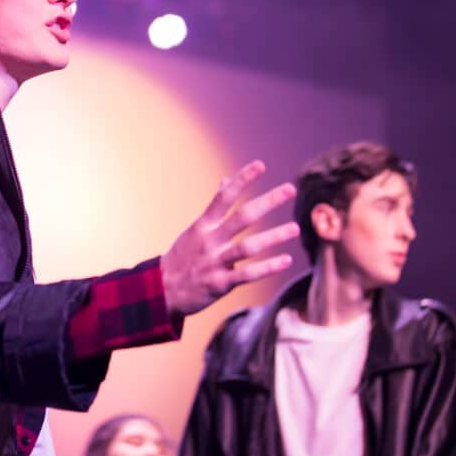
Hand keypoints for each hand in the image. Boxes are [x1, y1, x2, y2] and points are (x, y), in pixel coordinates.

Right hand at [161, 160, 297, 316]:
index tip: (260, 165)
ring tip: (295, 229)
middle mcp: (210, 241)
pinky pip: (247, 274)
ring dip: (273, 237)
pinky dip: (267, 268)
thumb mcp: (195, 230)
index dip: (242, 180)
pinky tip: (286, 260)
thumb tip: (226, 180)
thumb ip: (214, 208)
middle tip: (290, 189)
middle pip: (242, 217)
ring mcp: (214, 262)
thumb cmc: (182, 257)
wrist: (160, 290)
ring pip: (247, 247)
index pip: (224, 197)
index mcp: (203, 225)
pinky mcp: (219, 284)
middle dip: (267, 201)